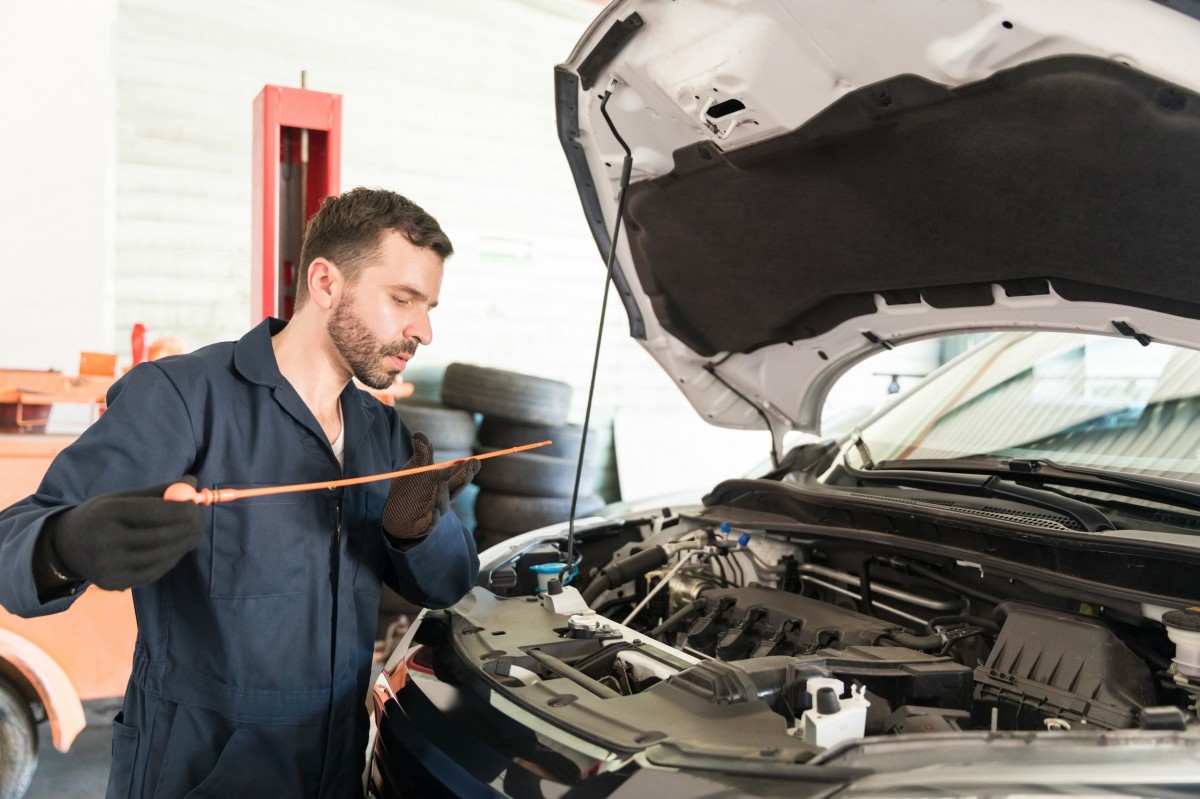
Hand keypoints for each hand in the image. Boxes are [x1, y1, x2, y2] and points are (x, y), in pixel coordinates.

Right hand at [40, 477, 204, 590]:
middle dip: (189, 527)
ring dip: (184, 543)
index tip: (197, 505)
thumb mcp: (122, 497)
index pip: (152, 512)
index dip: (181, 510)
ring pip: (163, 555)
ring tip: (190, 532)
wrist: (66, 547)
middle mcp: (105, 541)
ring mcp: (109, 566)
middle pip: (161, 536)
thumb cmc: (102, 515)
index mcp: (107, 513)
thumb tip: (193, 483)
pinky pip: (156, 571)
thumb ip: (158, 491)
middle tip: (199, 519)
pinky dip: (171, 558)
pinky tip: (174, 548)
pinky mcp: (115, 583)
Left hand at [382, 432, 479, 539]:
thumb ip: (421, 454)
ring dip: (443, 496)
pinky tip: (433, 513)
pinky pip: (430, 523)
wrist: (398, 515)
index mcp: (444, 481)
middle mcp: (443, 496)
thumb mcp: (415, 469)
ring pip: (443, 505)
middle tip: (469, 470)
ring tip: (440, 485)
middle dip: (463, 480)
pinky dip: (433, 519)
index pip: (458, 473)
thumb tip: (419, 434)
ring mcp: (435, 511)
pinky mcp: (424, 526)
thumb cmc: (412, 489)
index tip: (475, 460)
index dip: (467, 468)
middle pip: (456, 488)